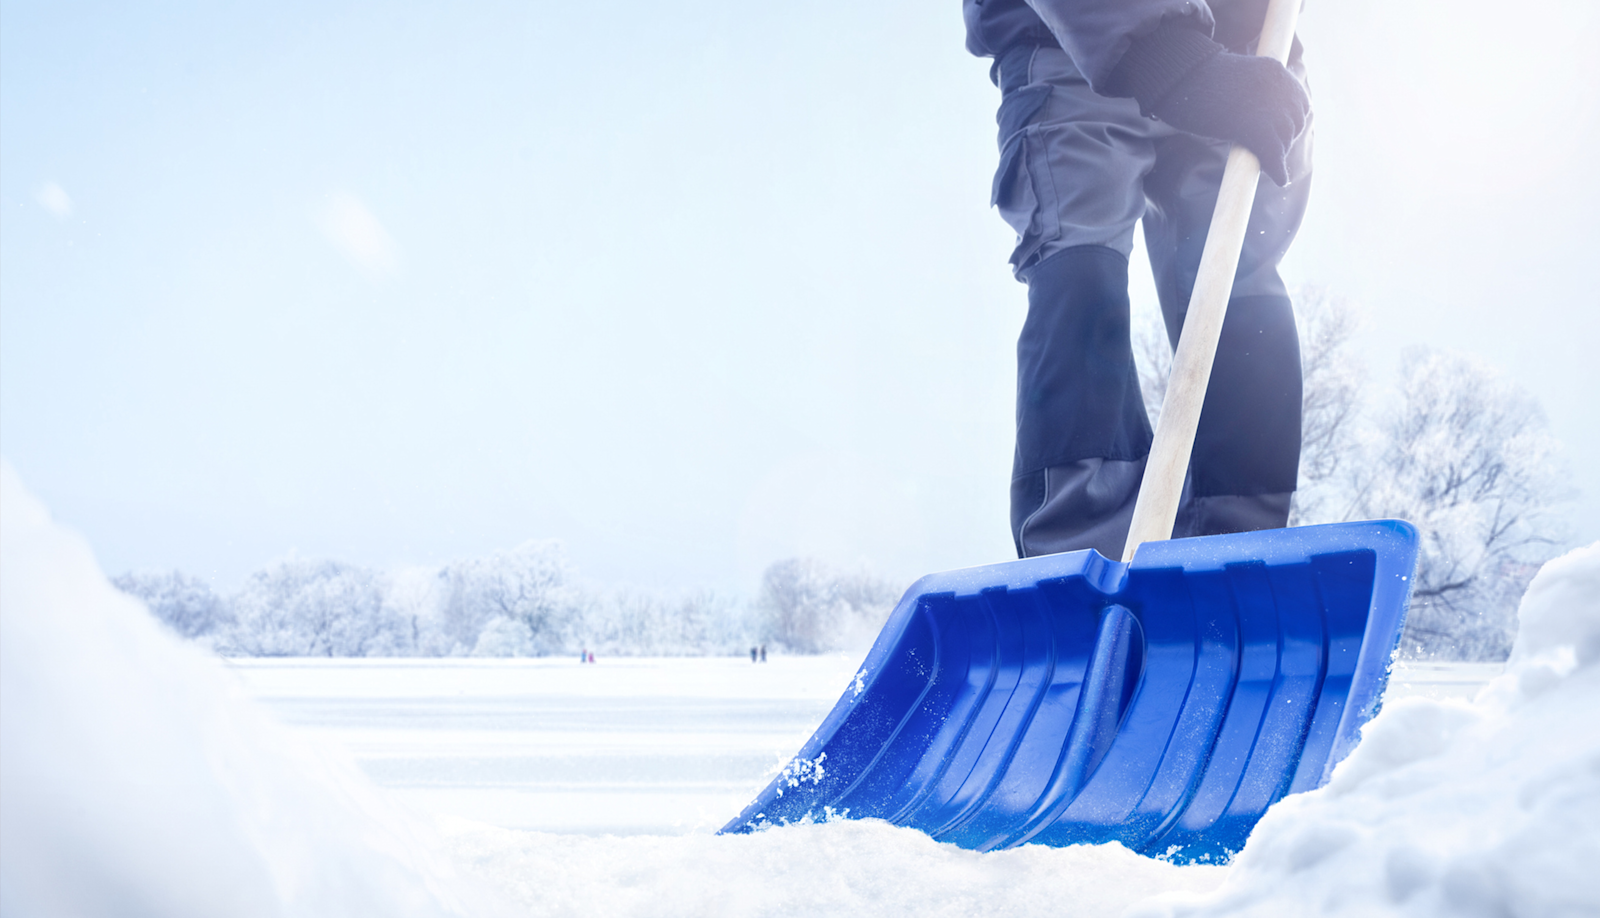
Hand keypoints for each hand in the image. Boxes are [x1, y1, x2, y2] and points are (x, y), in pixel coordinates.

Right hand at [1107, 18, 1309, 184]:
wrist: (1183, 80)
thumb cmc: (1200, 80)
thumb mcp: (1238, 78)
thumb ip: (1257, 92)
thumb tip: (1263, 117)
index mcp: (1275, 71)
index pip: (1299, 101)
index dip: (1292, 120)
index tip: (1282, 132)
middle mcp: (1278, 88)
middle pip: (1295, 121)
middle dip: (1286, 137)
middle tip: (1274, 151)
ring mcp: (1270, 108)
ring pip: (1285, 139)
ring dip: (1279, 152)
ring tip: (1269, 163)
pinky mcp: (1259, 129)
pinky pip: (1275, 154)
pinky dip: (1278, 170)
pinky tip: (1280, 178)